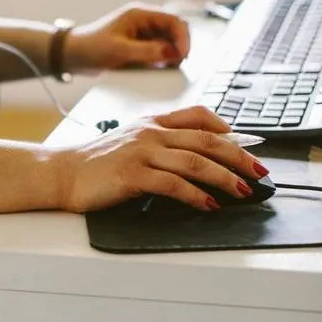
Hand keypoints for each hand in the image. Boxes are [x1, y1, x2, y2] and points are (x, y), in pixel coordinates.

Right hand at [52, 106, 269, 212]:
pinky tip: (208, 205)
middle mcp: (151, 133)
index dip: (230, 129)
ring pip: (195, 161)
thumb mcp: (131, 142)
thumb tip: (196, 158)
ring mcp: (142, 152)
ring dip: (224, 177)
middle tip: (259, 170)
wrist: (62, 172)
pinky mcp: (133, 174)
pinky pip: (173, 184)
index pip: (200, 116)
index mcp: (153, 122)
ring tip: (243, 190)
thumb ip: (161, 143)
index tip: (251, 143)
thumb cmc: (95, 162)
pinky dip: (195, 195)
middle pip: (207, 140)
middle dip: (239, 156)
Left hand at [65, 2, 191, 73]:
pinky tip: (160, 69)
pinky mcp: (140, 47)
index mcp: (140, 14)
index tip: (183, 54)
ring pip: (169, 42)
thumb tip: (172, 53)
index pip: (173, 19)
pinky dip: (164, 61)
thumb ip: (147, 51)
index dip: (183, 36)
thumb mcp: (120, 51)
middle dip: (180, 46)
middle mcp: (145, 22)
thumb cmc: (90, 47)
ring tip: (169, 68)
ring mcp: (143, 35)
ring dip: (173, 54)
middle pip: (175, 30)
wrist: (73, 55)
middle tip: (179, 63)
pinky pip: (159, 52)